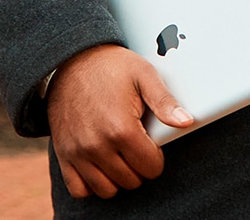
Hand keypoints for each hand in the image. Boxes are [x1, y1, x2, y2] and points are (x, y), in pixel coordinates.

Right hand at [46, 44, 193, 198]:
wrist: (72, 58)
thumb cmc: (111, 66)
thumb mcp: (144, 75)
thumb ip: (165, 102)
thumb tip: (186, 121)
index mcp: (121, 128)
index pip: (151, 167)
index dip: (156, 157)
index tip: (151, 143)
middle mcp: (97, 145)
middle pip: (131, 181)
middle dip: (139, 167)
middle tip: (136, 146)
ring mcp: (77, 152)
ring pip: (107, 190)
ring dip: (118, 178)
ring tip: (120, 155)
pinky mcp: (63, 154)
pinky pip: (78, 189)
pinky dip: (91, 184)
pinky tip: (100, 166)